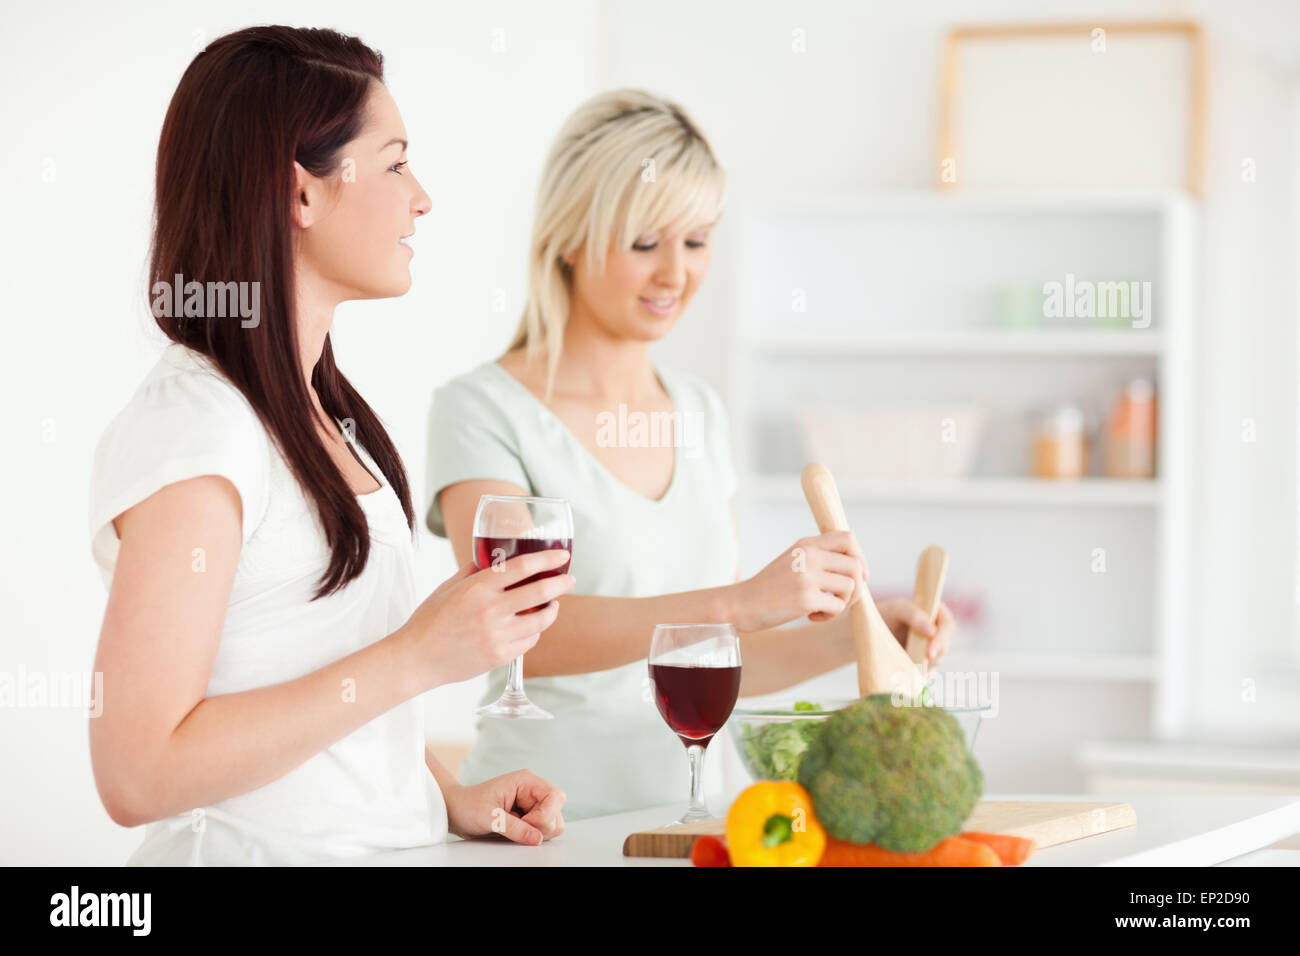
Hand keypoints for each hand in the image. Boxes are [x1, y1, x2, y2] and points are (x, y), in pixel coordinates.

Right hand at [398, 551, 574, 688]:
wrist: (416, 659)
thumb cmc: (430, 620)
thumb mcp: (449, 587)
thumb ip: (474, 571)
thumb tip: (494, 558)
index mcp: (478, 587)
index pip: (522, 567)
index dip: (547, 558)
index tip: (562, 555)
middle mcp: (490, 610)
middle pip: (540, 592)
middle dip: (561, 583)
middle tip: (569, 579)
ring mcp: (497, 635)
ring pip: (541, 620)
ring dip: (552, 609)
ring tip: (553, 604)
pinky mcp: (500, 656)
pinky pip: (530, 640)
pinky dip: (536, 631)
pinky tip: (533, 626)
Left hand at [443, 770, 565, 844]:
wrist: (456, 810)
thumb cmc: (468, 806)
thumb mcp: (489, 817)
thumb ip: (513, 827)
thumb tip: (536, 838)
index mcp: (526, 781)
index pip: (555, 796)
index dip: (545, 815)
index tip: (526, 824)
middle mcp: (533, 791)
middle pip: (557, 812)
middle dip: (541, 826)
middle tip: (517, 828)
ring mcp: (533, 804)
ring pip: (554, 823)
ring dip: (538, 832)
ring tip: (514, 830)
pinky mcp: (530, 816)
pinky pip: (544, 830)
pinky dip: (534, 836)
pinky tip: (515, 833)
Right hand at [730, 531, 867, 632]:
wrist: (741, 603)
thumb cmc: (770, 588)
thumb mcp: (793, 561)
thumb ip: (820, 558)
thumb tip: (859, 570)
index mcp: (806, 544)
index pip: (848, 538)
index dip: (860, 557)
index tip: (858, 576)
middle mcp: (808, 555)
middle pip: (855, 566)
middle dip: (856, 588)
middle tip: (840, 600)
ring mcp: (806, 576)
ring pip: (850, 587)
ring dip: (843, 604)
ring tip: (824, 608)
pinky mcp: (805, 598)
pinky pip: (837, 607)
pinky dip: (830, 616)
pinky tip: (812, 616)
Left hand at [877, 598, 954, 664]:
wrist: (872, 629)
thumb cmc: (887, 614)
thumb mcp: (897, 609)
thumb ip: (914, 615)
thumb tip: (932, 631)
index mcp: (937, 612)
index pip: (948, 626)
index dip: (941, 640)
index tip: (929, 654)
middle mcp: (939, 630)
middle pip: (944, 646)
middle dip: (932, 657)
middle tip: (915, 666)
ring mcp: (933, 646)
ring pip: (936, 661)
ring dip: (923, 666)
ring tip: (904, 664)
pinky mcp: (925, 660)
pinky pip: (927, 670)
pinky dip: (918, 672)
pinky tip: (907, 671)